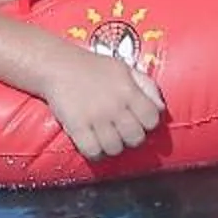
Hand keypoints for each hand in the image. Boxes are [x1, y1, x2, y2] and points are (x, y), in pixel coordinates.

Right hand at [42, 52, 166, 161]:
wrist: (56, 65)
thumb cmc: (93, 67)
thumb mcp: (124, 68)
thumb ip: (147, 86)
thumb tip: (161, 108)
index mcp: (128, 90)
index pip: (152, 119)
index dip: (148, 122)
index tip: (139, 120)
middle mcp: (114, 105)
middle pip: (136, 138)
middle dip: (132, 137)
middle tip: (122, 131)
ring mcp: (95, 118)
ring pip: (115, 149)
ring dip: (113, 146)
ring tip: (107, 137)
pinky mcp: (76, 127)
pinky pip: (93, 152)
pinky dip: (95, 152)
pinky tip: (94, 143)